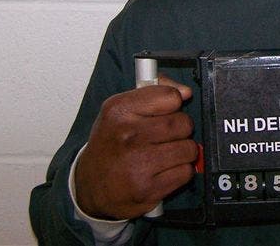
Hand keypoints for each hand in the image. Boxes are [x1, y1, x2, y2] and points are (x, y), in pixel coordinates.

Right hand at [75, 76, 197, 219]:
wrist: (90, 186)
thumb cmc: (110, 144)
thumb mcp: (121, 110)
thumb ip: (155, 91)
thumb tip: (185, 91)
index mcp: (119, 111)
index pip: (170, 96)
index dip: (174, 104)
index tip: (167, 111)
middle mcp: (128, 136)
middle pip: (184, 123)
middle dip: (180, 130)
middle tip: (165, 136)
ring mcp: (139, 164)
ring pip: (189, 148)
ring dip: (182, 152)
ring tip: (164, 153)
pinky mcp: (148, 189)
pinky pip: (186, 172)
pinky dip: (180, 172)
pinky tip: (162, 171)